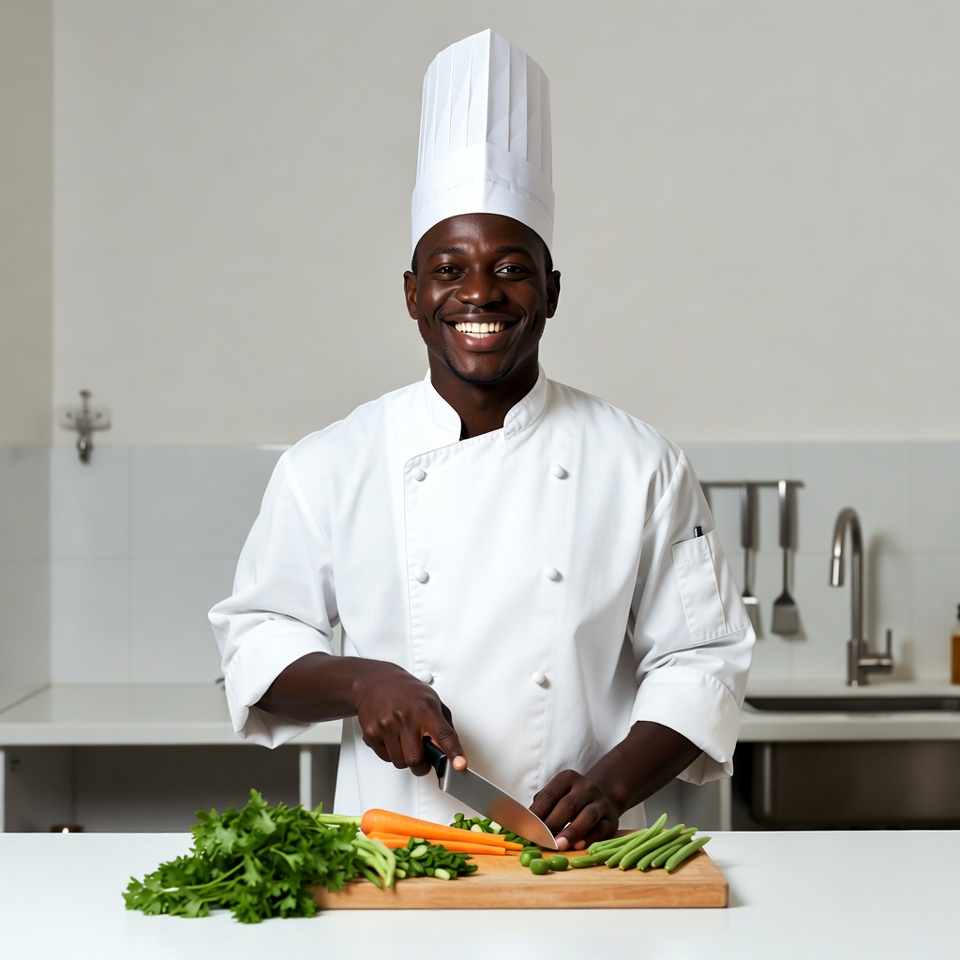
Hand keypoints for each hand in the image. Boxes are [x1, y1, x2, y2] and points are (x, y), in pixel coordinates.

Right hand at [256, 652, 466, 773]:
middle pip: (416, 761)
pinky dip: (386, 751)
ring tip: (398, 736)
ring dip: (401, 757)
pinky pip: (384, 757)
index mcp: (425, 706)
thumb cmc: (403, 689)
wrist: (365, 678)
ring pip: (400, 763)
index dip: (452, 753)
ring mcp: (386, 726)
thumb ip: (443, 724)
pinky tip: (384, 733)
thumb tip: (456, 754)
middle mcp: (406, 716)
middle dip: (419, 763)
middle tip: (419, 753)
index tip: (461, 768)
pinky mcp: (369, 733)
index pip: (443, 734)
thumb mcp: (429, 699)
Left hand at [530, 770, 620, 850]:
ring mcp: (601, 802)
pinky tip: (578, 846)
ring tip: (558, 845)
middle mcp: (586, 787)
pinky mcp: (611, 819)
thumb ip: (542, 806)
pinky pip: (600, 829)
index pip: (550, 795)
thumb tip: (527, 824)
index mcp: (568, 778)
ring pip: (587, 816)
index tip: (529, 829)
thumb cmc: (571, 798)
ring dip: (571, 832)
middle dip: (553, 824)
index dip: (538, 813)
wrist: (604, 795)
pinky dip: (589, 839)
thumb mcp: (557, 794)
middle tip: (542, 840)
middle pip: (568, 805)